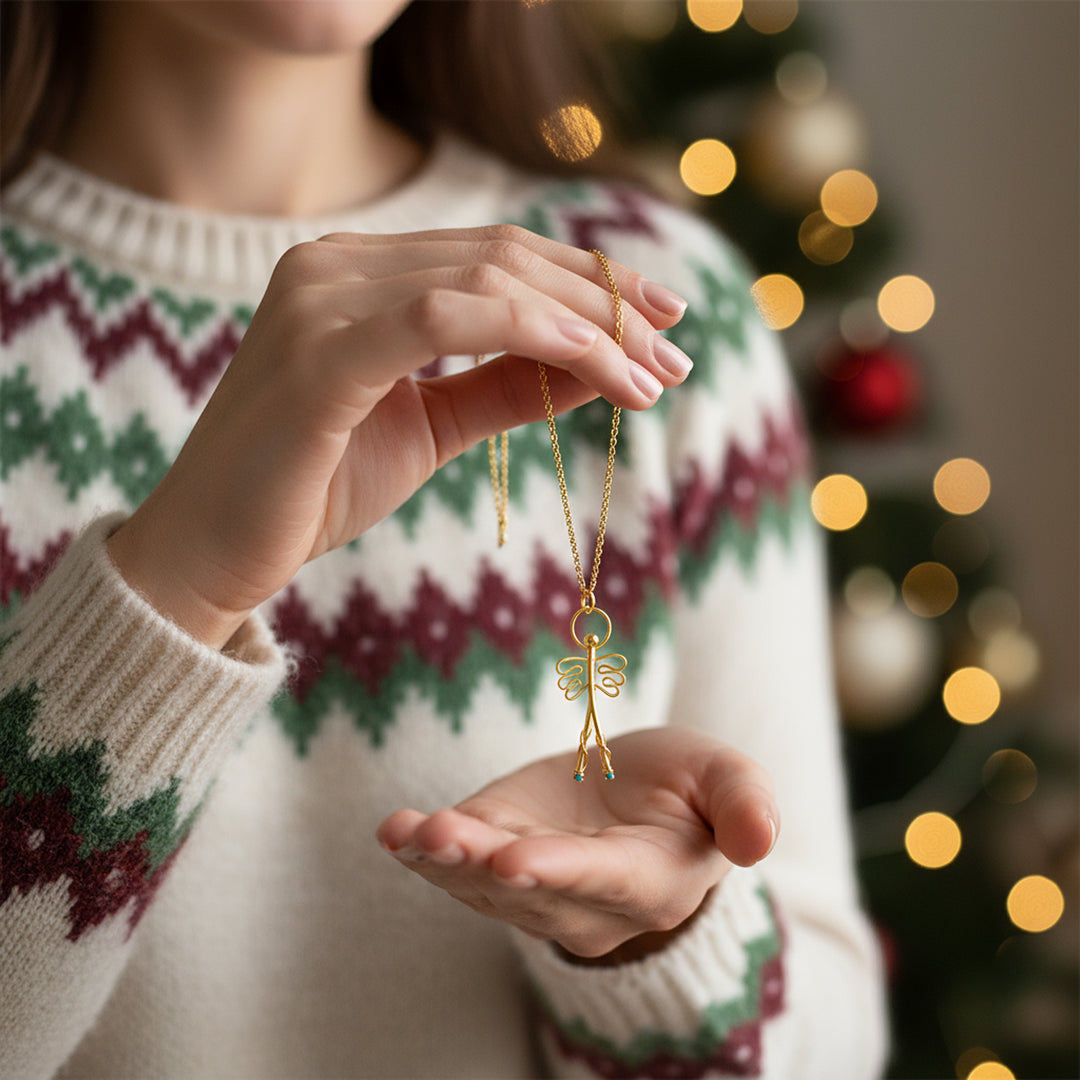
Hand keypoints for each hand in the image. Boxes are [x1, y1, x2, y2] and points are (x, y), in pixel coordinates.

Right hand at [106, 225, 691, 647]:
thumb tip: (591, 365)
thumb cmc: (312, 489)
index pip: (497, 255)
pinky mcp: (317, 352)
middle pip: (504, 256)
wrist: (213, 553)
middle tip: (677, 351)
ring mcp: (319, 299)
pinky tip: (594, 364)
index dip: (589, 282)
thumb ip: (502, 387)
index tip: (663, 321)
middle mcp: (334, 266)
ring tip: (652, 375)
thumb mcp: (428, 428)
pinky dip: (532, 333)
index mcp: (356, 275)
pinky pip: (444, 318)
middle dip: (606, 303)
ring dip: (587, 324)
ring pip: (487, 278)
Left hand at [376, 728, 777, 961]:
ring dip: (443, 858)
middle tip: (448, 838)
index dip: (558, 871)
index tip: (515, 861)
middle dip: (484, 866)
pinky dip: (421, 848)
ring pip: (482, 884)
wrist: (636, 796)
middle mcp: (585, 902)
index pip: (601, 881)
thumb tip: (760, 841)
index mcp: (650, 881)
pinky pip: (455, 866)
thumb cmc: (688, 787)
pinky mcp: (493, 860)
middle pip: (529, 890)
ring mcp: (531, 888)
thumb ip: (743, 804)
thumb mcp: (726, 776)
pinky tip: (394, 829)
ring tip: (412, 830)